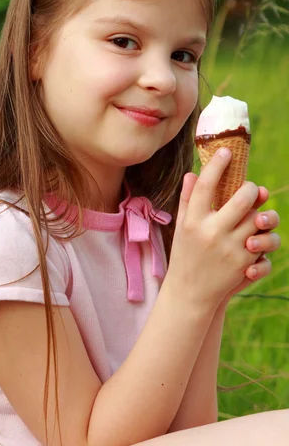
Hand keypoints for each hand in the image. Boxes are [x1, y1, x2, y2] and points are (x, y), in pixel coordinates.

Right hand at [166, 148, 276, 309]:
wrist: (190, 294)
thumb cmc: (185, 255)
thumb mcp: (181, 227)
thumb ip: (187, 200)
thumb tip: (192, 173)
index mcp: (192, 222)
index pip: (205, 186)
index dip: (217, 165)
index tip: (226, 151)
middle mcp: (211, 233)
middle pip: (241, 197)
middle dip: (250, 189)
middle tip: (249, 189)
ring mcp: (230, 249)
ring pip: (258, 218)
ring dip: (260, 212)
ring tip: (255, 214)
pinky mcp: (244, 263)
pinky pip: (264, 242)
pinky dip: (262, 238)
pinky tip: (254, 238)